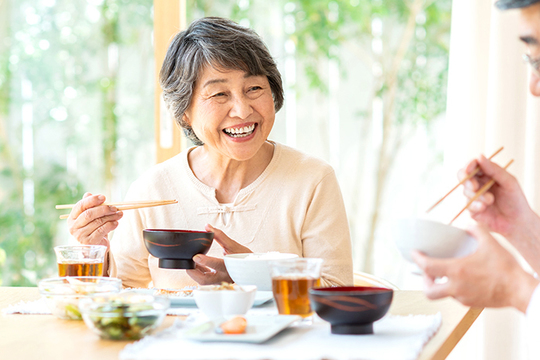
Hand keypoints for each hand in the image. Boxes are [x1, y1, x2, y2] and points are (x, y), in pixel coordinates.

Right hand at [67, 193, 123, 248]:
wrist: (95, 248)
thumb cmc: (93, 229)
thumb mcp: (92, 217)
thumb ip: (90, 206)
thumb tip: (88, 194)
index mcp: (72, 218)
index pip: (80, 206)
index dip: (92, 200)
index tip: (104, 197)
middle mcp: (73, 227)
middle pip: (89, 214)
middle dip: (104, 209)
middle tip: (115, 207)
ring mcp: (80, 235)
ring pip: (97, 222)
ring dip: (111, 216)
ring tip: (119, 214)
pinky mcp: (89, 242)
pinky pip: (101, 230)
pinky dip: (110, 225)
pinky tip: (116, 223)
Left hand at [185, 224, 250, 284]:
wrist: (251, 268)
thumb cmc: (244, 257)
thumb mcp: (233, 245)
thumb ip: (220, 236)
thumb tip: (207, 227)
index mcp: (230, 267)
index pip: (217, 265)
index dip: (206, 261)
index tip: (196, 256)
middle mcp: (224, 276)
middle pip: (205, 279)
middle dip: (193, 272)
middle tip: (188, 263)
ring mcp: (220, 281)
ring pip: (203, 281)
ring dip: (195, 272)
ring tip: (191, 262)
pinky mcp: (218, 281)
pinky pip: (206, 279)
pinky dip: (200, 272)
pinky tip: (198, 265)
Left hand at [412, 225, 537, 312]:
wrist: (521, 290)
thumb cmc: (505, 268)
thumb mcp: (490, 243)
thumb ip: (477, 230)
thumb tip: (469, 224)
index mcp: (457, 271)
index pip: (428, 267)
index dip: (417, 259)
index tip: (414, 253)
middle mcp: (457, 288)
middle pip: (429, 291)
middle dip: (424, 281)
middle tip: (428, 272)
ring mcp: (463, 298)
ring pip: (443, 294)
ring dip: (441, 285)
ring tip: (445, 274)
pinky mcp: (472, 304)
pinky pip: (457, 297)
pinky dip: (454, 289)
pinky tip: (462, 280)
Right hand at [459, 155, 532, 236]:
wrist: (516, 222)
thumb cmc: (515, 200)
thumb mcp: (508, 182)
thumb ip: (494, 170)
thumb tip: (479, 156)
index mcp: (487, 175)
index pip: (473, 166)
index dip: (468, 166)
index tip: (469, 169)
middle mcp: (479, 184)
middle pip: (463, 177)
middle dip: (467, 182)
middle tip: (475, 187)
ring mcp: (474, 196)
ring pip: (466, 191)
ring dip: (477, 196)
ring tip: (490, 200)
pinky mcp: (472, 209)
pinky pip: (467, 205)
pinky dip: (475, 206)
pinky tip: (485, 208)